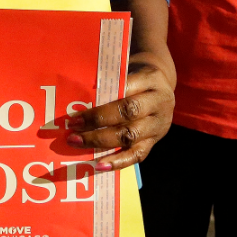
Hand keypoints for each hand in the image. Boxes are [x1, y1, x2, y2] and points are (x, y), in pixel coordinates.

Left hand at [64, 54, 175, 170]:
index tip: (79, 101)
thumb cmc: (136, 78)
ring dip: (100, 141)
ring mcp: (157, 125)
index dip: (102, 95)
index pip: (124, 87)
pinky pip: (137, 155)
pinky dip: (117, 162)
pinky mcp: (154, 142)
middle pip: (127, 112)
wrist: (163, 87)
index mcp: (150, 79)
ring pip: (129, 136)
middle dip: (97, 120)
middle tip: (72, 124)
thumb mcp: (129, 70)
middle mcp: (157, 103)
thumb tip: (77, 96)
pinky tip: (99, 165)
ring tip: (77, 142)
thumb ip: (109, 81)